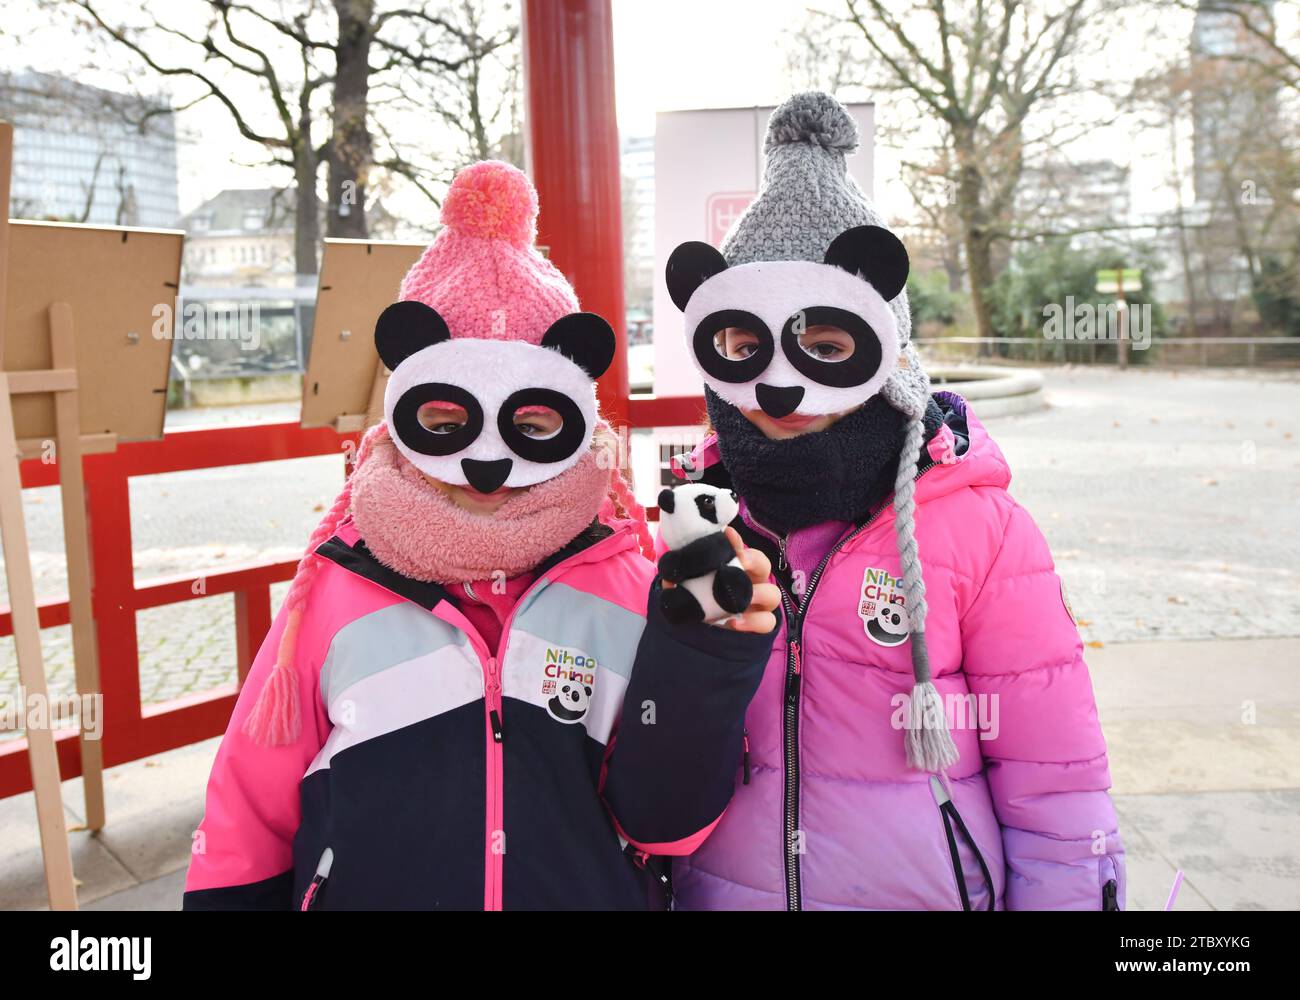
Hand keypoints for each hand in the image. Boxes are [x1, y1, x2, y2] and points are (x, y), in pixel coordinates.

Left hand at [662, 527, 779, 633]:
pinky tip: (734, 623)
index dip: (736, 541)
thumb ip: (679, 581)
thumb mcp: (685, 589)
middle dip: (754, 560)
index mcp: (734, 568)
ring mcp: (758, 604)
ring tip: (741, 598)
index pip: (740, 549)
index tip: (727, 535)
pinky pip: (768, 622)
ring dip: (760, 593)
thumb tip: (670, 574)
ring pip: (772, 594)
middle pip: (763, 565)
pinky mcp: (759, 624)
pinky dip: (754, 622)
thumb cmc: (699, 603)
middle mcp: (750, 583)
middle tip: (742, 561)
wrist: (701, 633)